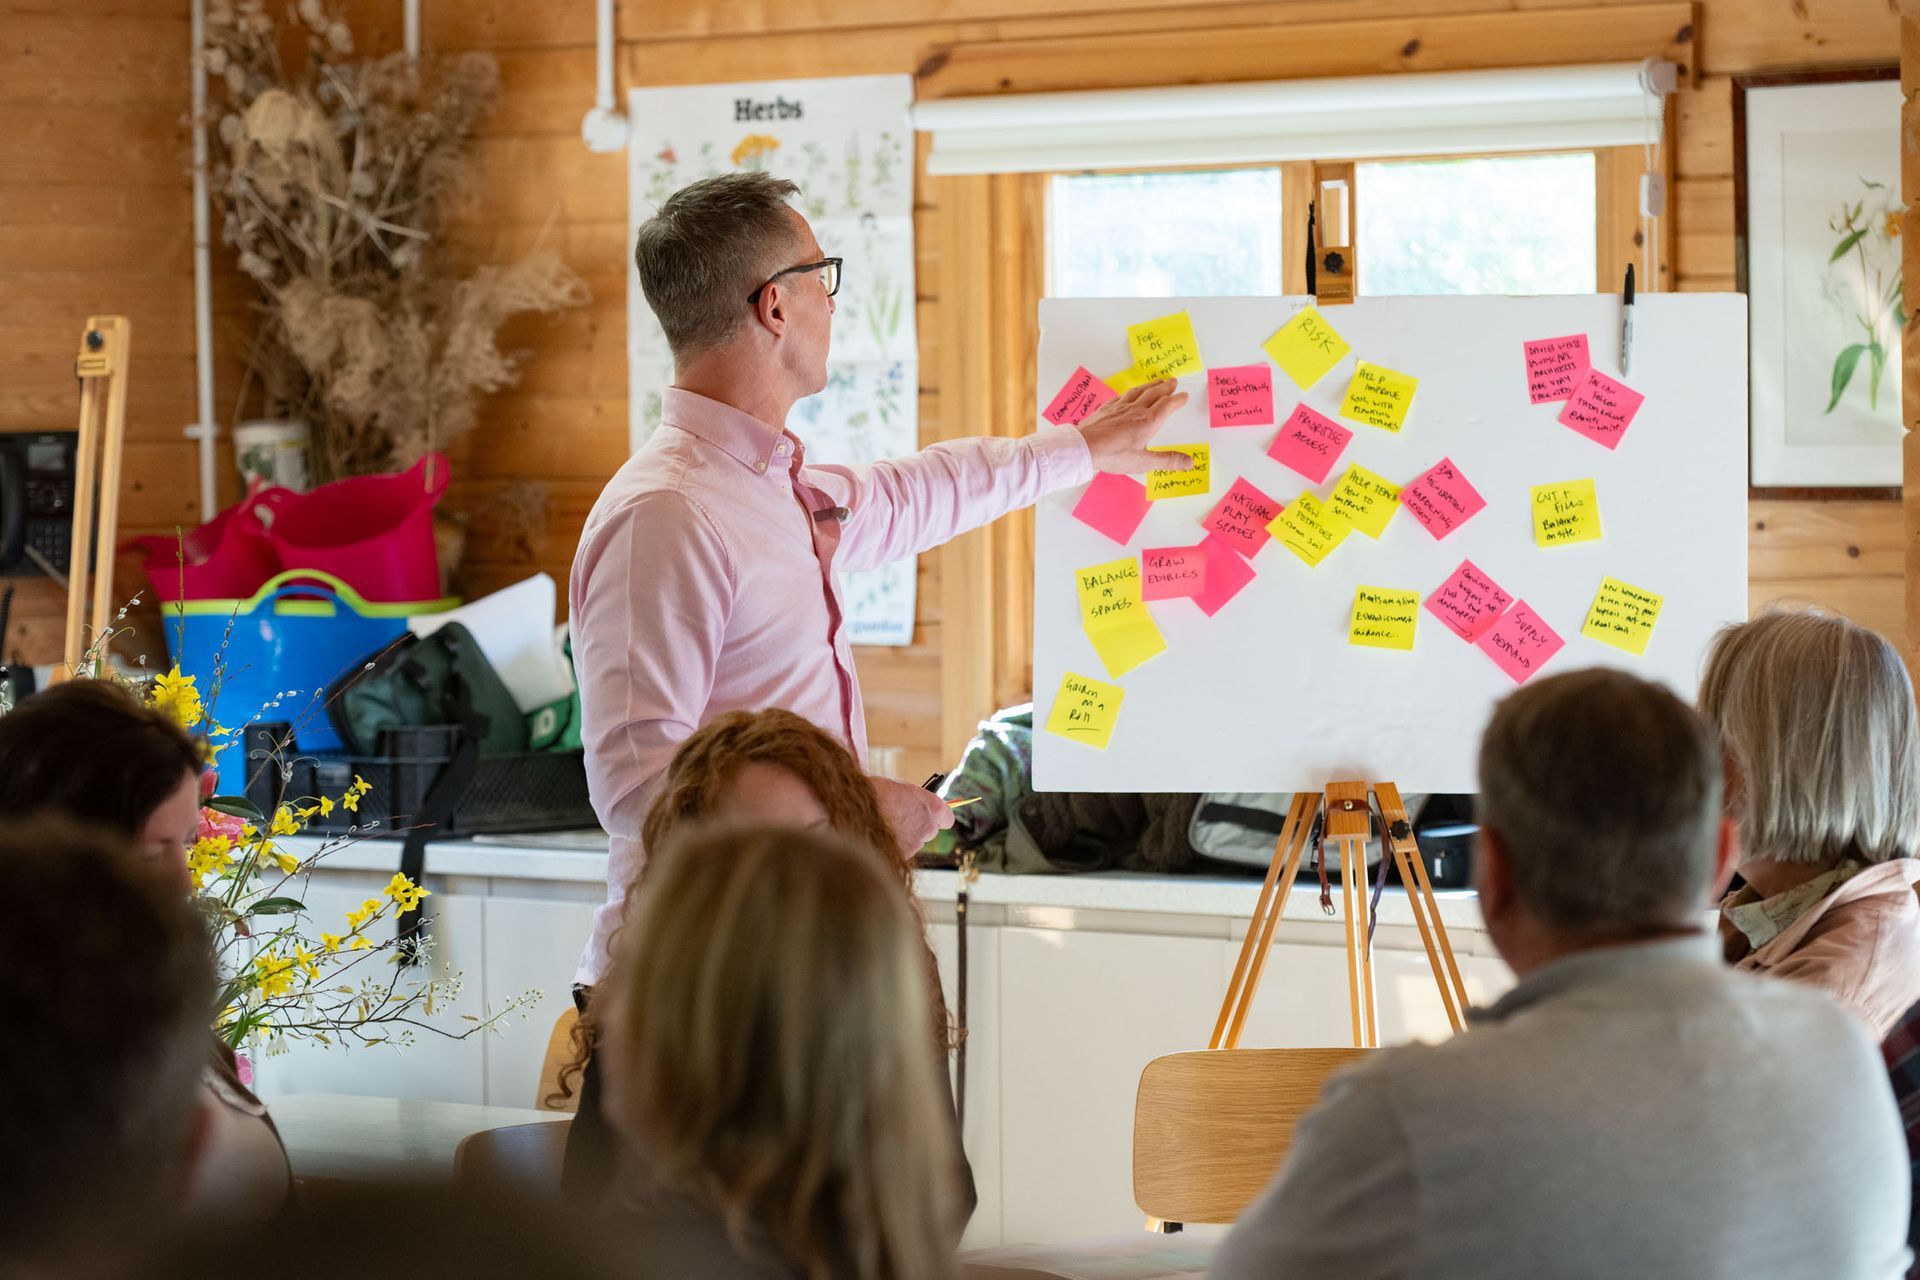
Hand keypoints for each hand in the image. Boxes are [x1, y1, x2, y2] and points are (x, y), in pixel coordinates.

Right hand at [871, 775, 953, 855]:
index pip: (948, 819)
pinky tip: (878, 836)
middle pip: (929, 832)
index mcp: (933, 808)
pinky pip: (899, 852)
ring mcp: (915, 845)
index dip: (938, 818)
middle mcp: (928, 828)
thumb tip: (914, 805)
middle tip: (900, 820)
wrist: (856, 809)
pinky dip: (892, 846)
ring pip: (913, 843)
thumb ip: (914, 800)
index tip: (930, 817)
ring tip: (883, 826)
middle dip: (918, 828)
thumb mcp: (901, 789)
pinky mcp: (901, 857)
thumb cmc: (877, 793)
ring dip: (903, 838)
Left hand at [1076, 379, 1190, 473]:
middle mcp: (1135, 410)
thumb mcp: (1143, 462)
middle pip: (1154, 394)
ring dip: (1151, 385)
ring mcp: (1120, 407)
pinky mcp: (1107, 408)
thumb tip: (1189, 462)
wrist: (1084, 447)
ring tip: (1157, 382)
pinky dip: (1131, 391)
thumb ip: (1167, 460)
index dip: (1177, 400)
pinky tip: (1130, 392)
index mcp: (1148, 422)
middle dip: (1166, 387)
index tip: (1184, 396)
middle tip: (1173, 381)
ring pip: (1139, 391)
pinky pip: (1123, 395)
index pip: (1167, 406)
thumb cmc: (1112, 455)